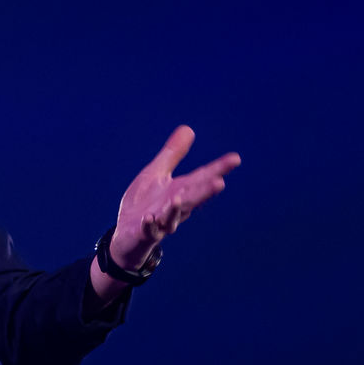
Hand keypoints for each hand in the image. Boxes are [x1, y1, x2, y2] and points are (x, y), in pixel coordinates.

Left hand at [108, 125, 239, 270]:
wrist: (127, 236)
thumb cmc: (145, 204)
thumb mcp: (157, 174)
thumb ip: (172, 154)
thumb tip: (188, 129)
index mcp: (180, 191)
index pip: (201, 178)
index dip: (218, 169)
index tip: (236, 159)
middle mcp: (175, 207)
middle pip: (192, 198)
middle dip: (204, 192)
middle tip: (219, 182)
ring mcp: (161, 222)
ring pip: (172, 216)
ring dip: (176, 209)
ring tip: (178, 199)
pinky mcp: (144, 234)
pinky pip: (148, 230)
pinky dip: (149, 225)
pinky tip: (148, 218)